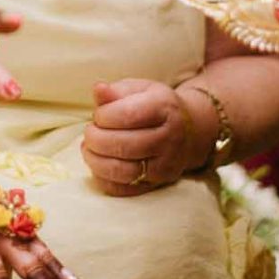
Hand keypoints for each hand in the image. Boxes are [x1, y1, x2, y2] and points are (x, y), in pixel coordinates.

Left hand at [80, 79, 204, 194]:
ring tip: (89, 148)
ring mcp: (165, 164)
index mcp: (164, 108)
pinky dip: (104, 179)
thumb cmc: (156, 106)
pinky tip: (98, 164)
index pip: (128, 115)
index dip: (104, 116)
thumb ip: (116, 91)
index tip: (97, 115)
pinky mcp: (158, 184)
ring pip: (124, 171)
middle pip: (124, 145)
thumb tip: (98, 89)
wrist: (190, 131)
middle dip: (96, 139)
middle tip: (89, 133)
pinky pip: (125, 189)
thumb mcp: (140, 90)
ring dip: (96, 161)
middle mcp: (169, 138)